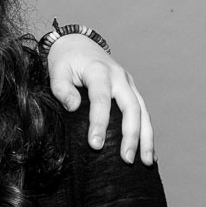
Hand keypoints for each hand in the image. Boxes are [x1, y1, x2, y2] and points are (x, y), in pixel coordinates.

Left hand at [45, 34, 153, 164]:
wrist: (78, 44)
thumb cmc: (66, 60)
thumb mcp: (57, 70)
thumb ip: (62, 88)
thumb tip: (73, 107)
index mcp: (100, 71)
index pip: (102, 100)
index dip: (99, 123)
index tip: (95, 145)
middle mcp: (119, 77)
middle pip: (131, 108)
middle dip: (131, 135)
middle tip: (127, 159)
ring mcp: (128, 84)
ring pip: (143, 112)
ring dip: (146, 138)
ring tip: (146, 162)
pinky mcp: (131, 90)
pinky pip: (143, 113)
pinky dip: (147, 133)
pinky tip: (149, 153)